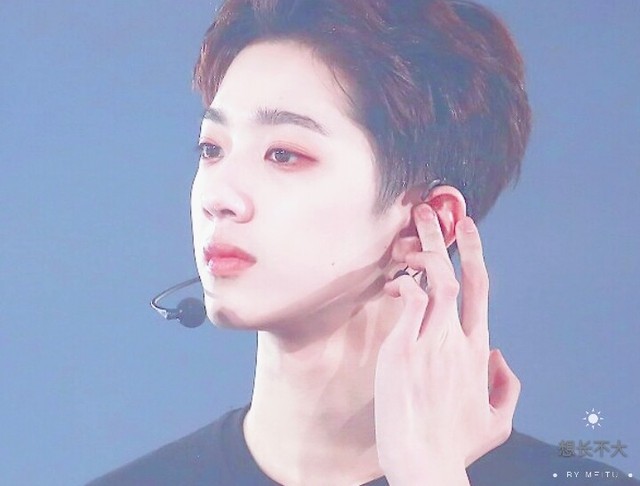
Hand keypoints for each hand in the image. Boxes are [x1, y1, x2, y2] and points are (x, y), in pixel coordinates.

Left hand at [374, 204, 519, 484]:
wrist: (425, 460)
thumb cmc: (454, 444)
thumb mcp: (498, 419)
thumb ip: (507, 385)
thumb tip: (501, 356)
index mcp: (478, 351)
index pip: (480, 293)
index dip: (475, 256)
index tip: (467, 232)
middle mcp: (457, 339)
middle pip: (458, 277)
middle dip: (449, 239)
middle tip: (435, 210)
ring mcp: (431, 341)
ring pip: (433, 283)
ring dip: (424, 249)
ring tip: (413, 225)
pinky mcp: (405, 349)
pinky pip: (408, 304)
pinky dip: (403, 285)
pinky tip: (395, 281)